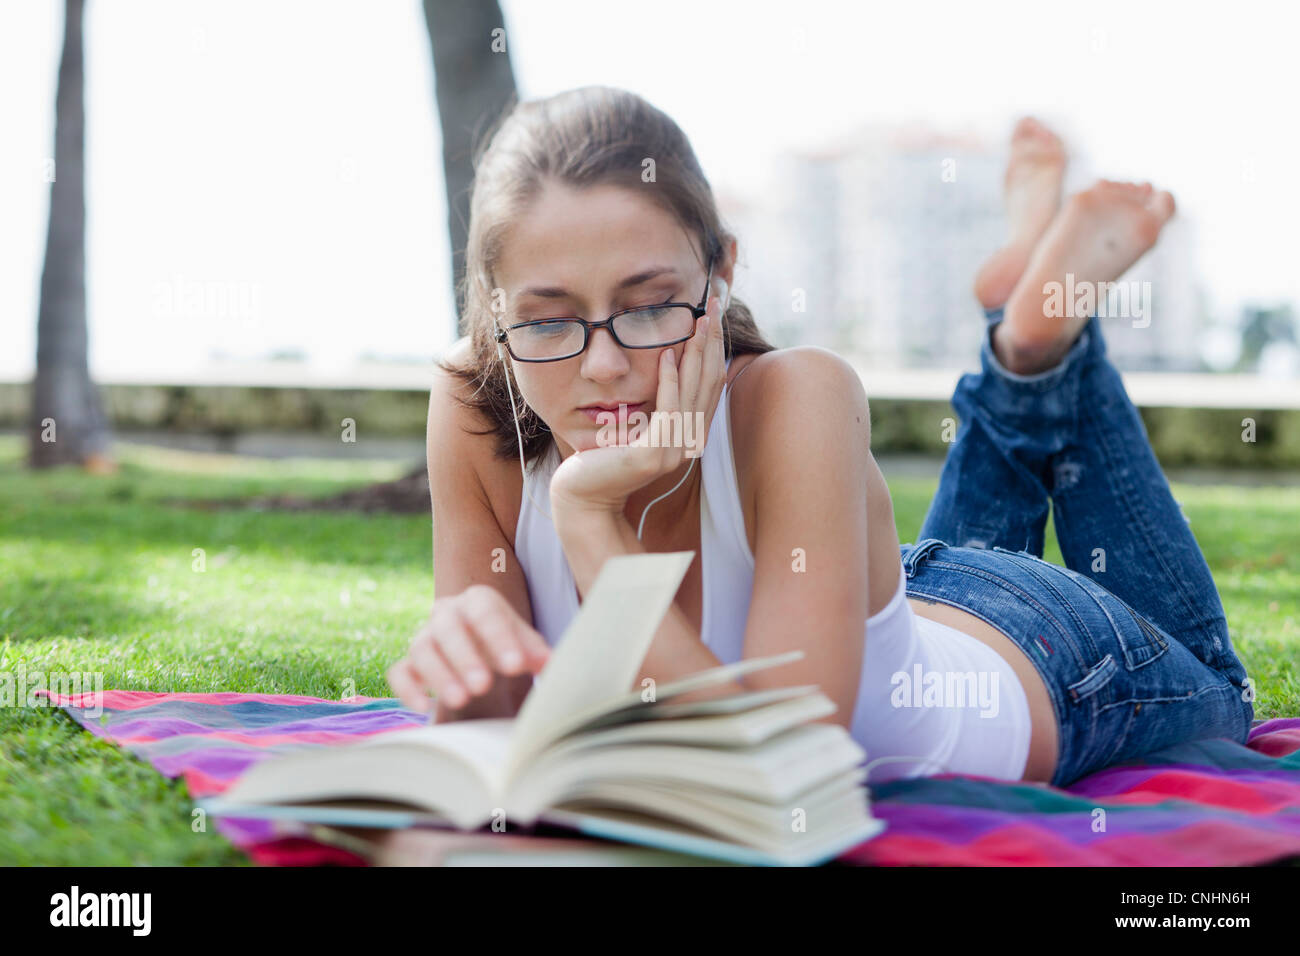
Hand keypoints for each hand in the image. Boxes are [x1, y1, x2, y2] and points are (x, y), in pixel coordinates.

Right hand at [386, 586, 550, 713]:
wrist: (480, 651)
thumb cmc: (505, 645)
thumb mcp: (524, 645)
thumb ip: (535, 652)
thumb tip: (548, 663)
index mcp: (478, 601)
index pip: (486, 613)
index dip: (500, 639)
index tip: (516, 667)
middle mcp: (446, 613)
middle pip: (449, 629)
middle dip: (465, 658)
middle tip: (483, 686)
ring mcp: (425, 636)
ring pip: (422, 650)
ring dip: (440, 675)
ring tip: (460, 701)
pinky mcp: (409, 663)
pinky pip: (399, 673)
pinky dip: (408, 690)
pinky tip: (425, 708)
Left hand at [548, 292, 727, 516]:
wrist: (582, 497)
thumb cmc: (602, 458)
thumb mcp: (635, 424)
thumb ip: (654, 402)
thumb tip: (665, 361)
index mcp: (689, 434)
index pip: (711, 384)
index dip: (715, 348)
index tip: (712, 314)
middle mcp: (688, 443)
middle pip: (709, 383)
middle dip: (711, 341)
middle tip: (712, 305)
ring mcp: (674, 452)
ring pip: (693, 393)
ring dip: (696, 354)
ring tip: (697, 321)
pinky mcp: (653, 456)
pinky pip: (668, 411)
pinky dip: (670, 382)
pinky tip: (667, 356)